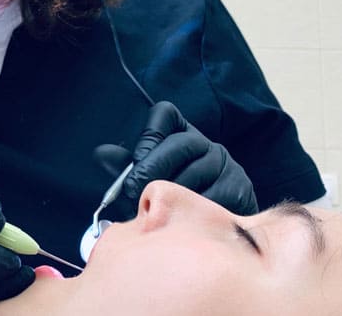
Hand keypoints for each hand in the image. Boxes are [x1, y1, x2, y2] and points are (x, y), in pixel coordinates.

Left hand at [94, 101, 257, 217]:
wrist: (214, 228)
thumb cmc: (171, 200)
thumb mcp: (146, 178)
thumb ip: (125, 166)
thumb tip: (101, 155)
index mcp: (181, 133)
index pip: (165, 114)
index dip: (148, 135)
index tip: (135, 159)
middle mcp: (207, 144)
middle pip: (181, 144)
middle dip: (153, 167)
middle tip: (133, 190)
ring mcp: (226, 165)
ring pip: (197, 173)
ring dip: (171, 193)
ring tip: (152, 209)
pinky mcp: (240, 189)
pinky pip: (215, 198)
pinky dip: (193, 210)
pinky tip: (179, 219)